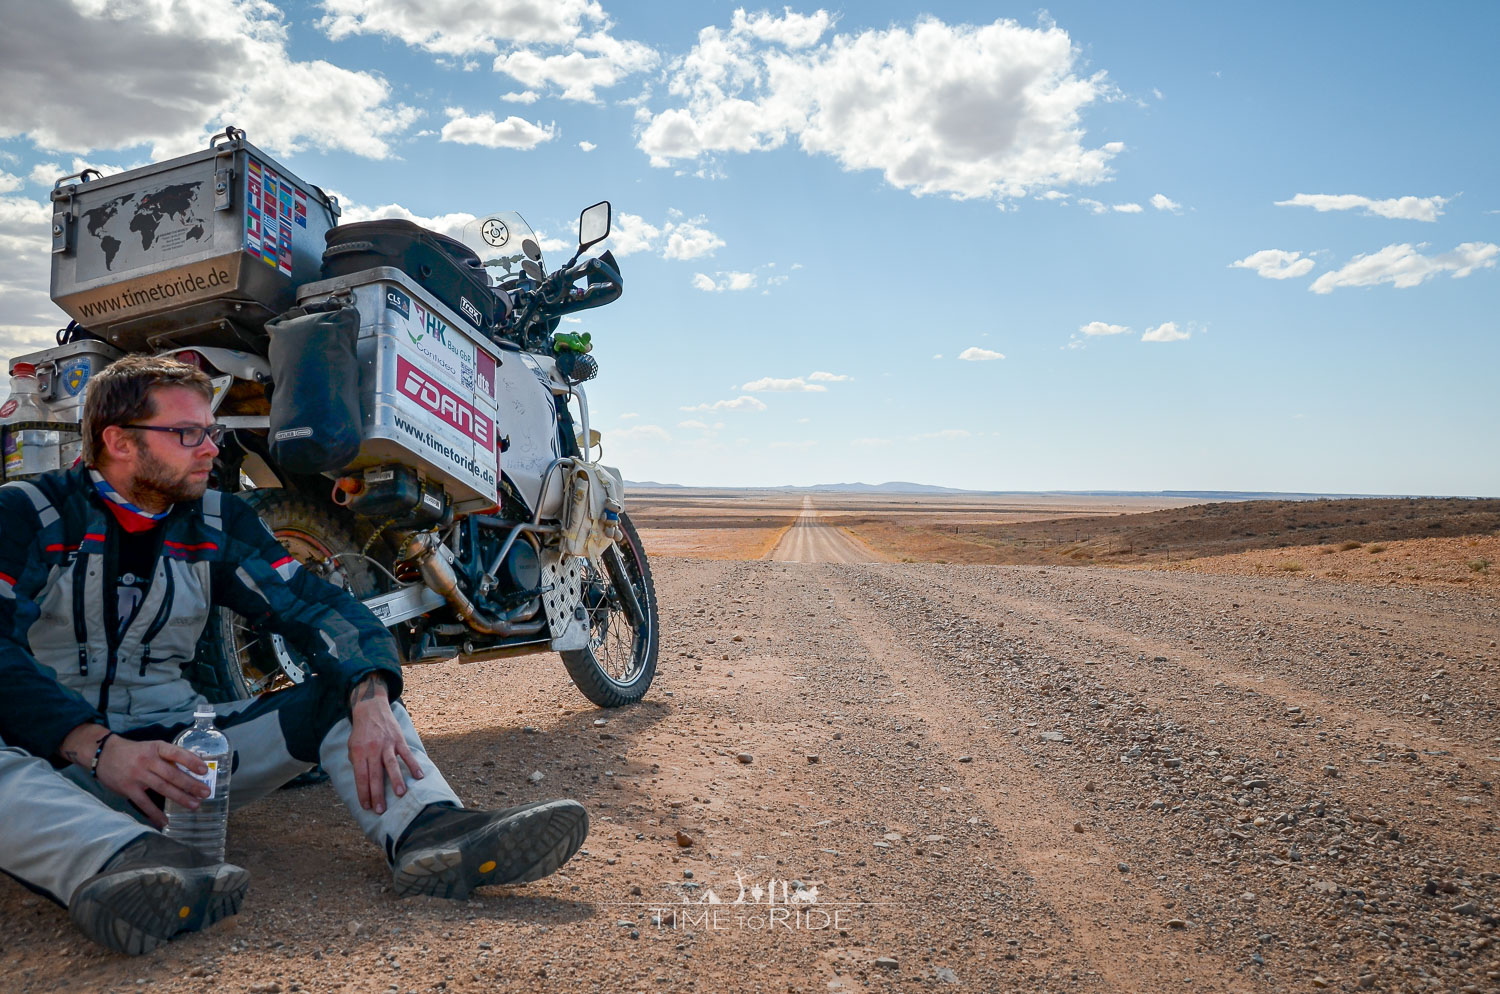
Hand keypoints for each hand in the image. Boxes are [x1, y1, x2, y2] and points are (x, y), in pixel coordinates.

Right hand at [60, 725, 211, 828]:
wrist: (104, 754)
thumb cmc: (135, 752)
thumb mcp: (152, 747)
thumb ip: (169, 757)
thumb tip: (193, 769)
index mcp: (156, 748)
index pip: (176, 753)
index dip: (191, 761)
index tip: (205, 770)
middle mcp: (148, 760)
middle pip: (172, 774)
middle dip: (190, 784)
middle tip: (205, 793)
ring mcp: (137, 775)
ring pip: (162, 788)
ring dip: (180, 798)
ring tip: (194, 805)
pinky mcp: (128, 789)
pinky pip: (144, 803)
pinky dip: (155, 813)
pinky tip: (165, 821)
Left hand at [346, 676, 423, 814]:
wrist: (370, 708)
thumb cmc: (361, 731)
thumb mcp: (351, 746)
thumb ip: (356, 762)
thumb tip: (362, 780)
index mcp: (359, 752)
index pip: (361, 777)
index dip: (363, 792)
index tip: (366, 806)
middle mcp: (372, 749)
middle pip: (375, 775)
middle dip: (377, 794)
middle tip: (381, 810)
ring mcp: (387, 744)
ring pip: (391, 765)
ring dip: (396, 780)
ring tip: (400, 794)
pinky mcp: (398, 739)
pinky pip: (406, 754)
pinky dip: (413, 765)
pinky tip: (419, 776)